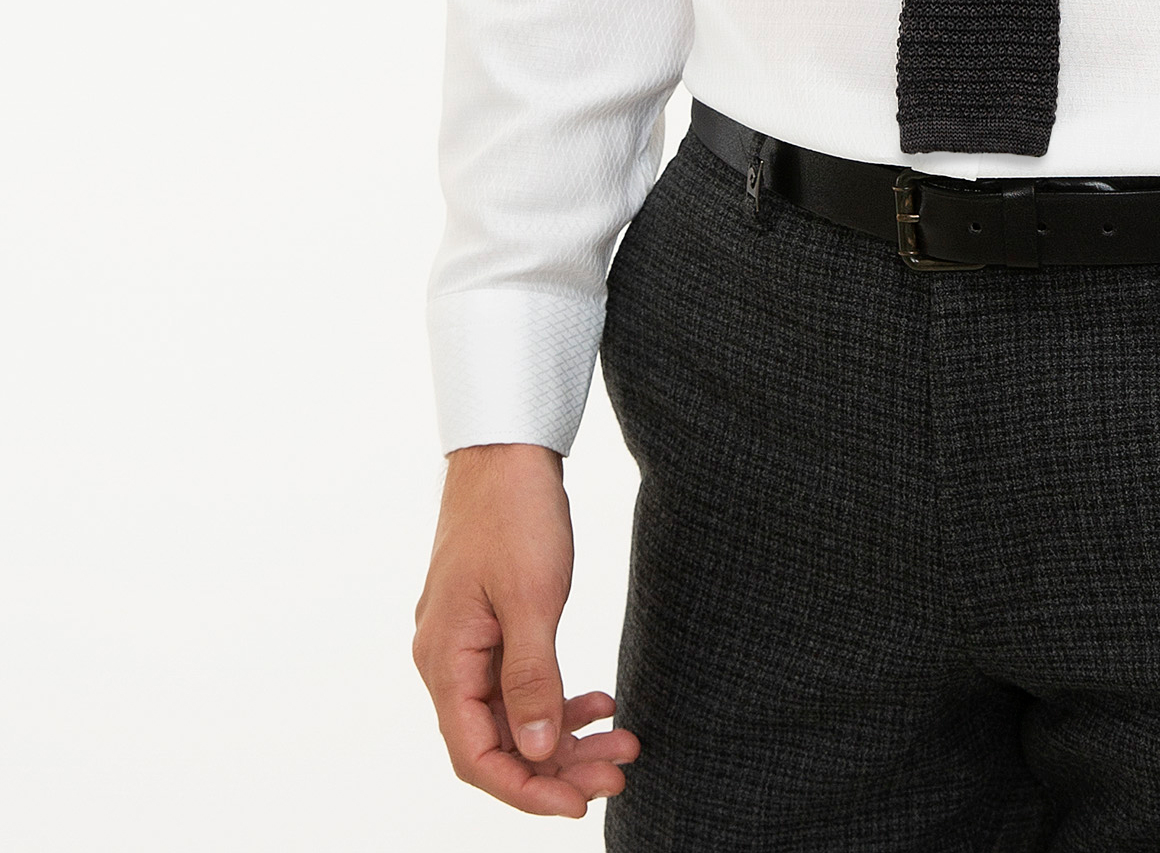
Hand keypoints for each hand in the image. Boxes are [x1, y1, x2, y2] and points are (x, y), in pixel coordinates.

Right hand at [413, 442, 638, 817]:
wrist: (507, 447)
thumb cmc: (514, 512)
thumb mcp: (532, 597)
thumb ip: (533, 679)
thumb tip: (537, 752)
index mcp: (445, 661)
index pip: (477, 757)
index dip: (527, 790)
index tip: (580, 804)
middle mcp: (447, 661)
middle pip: (499, 743)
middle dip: (560, 766)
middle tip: (621, 770)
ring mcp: (466, 642)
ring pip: (513, 716)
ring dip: (565, 735)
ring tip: (621, 739)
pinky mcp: (488, 625)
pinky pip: (518, 684)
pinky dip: (557, 699)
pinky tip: (598, 702)